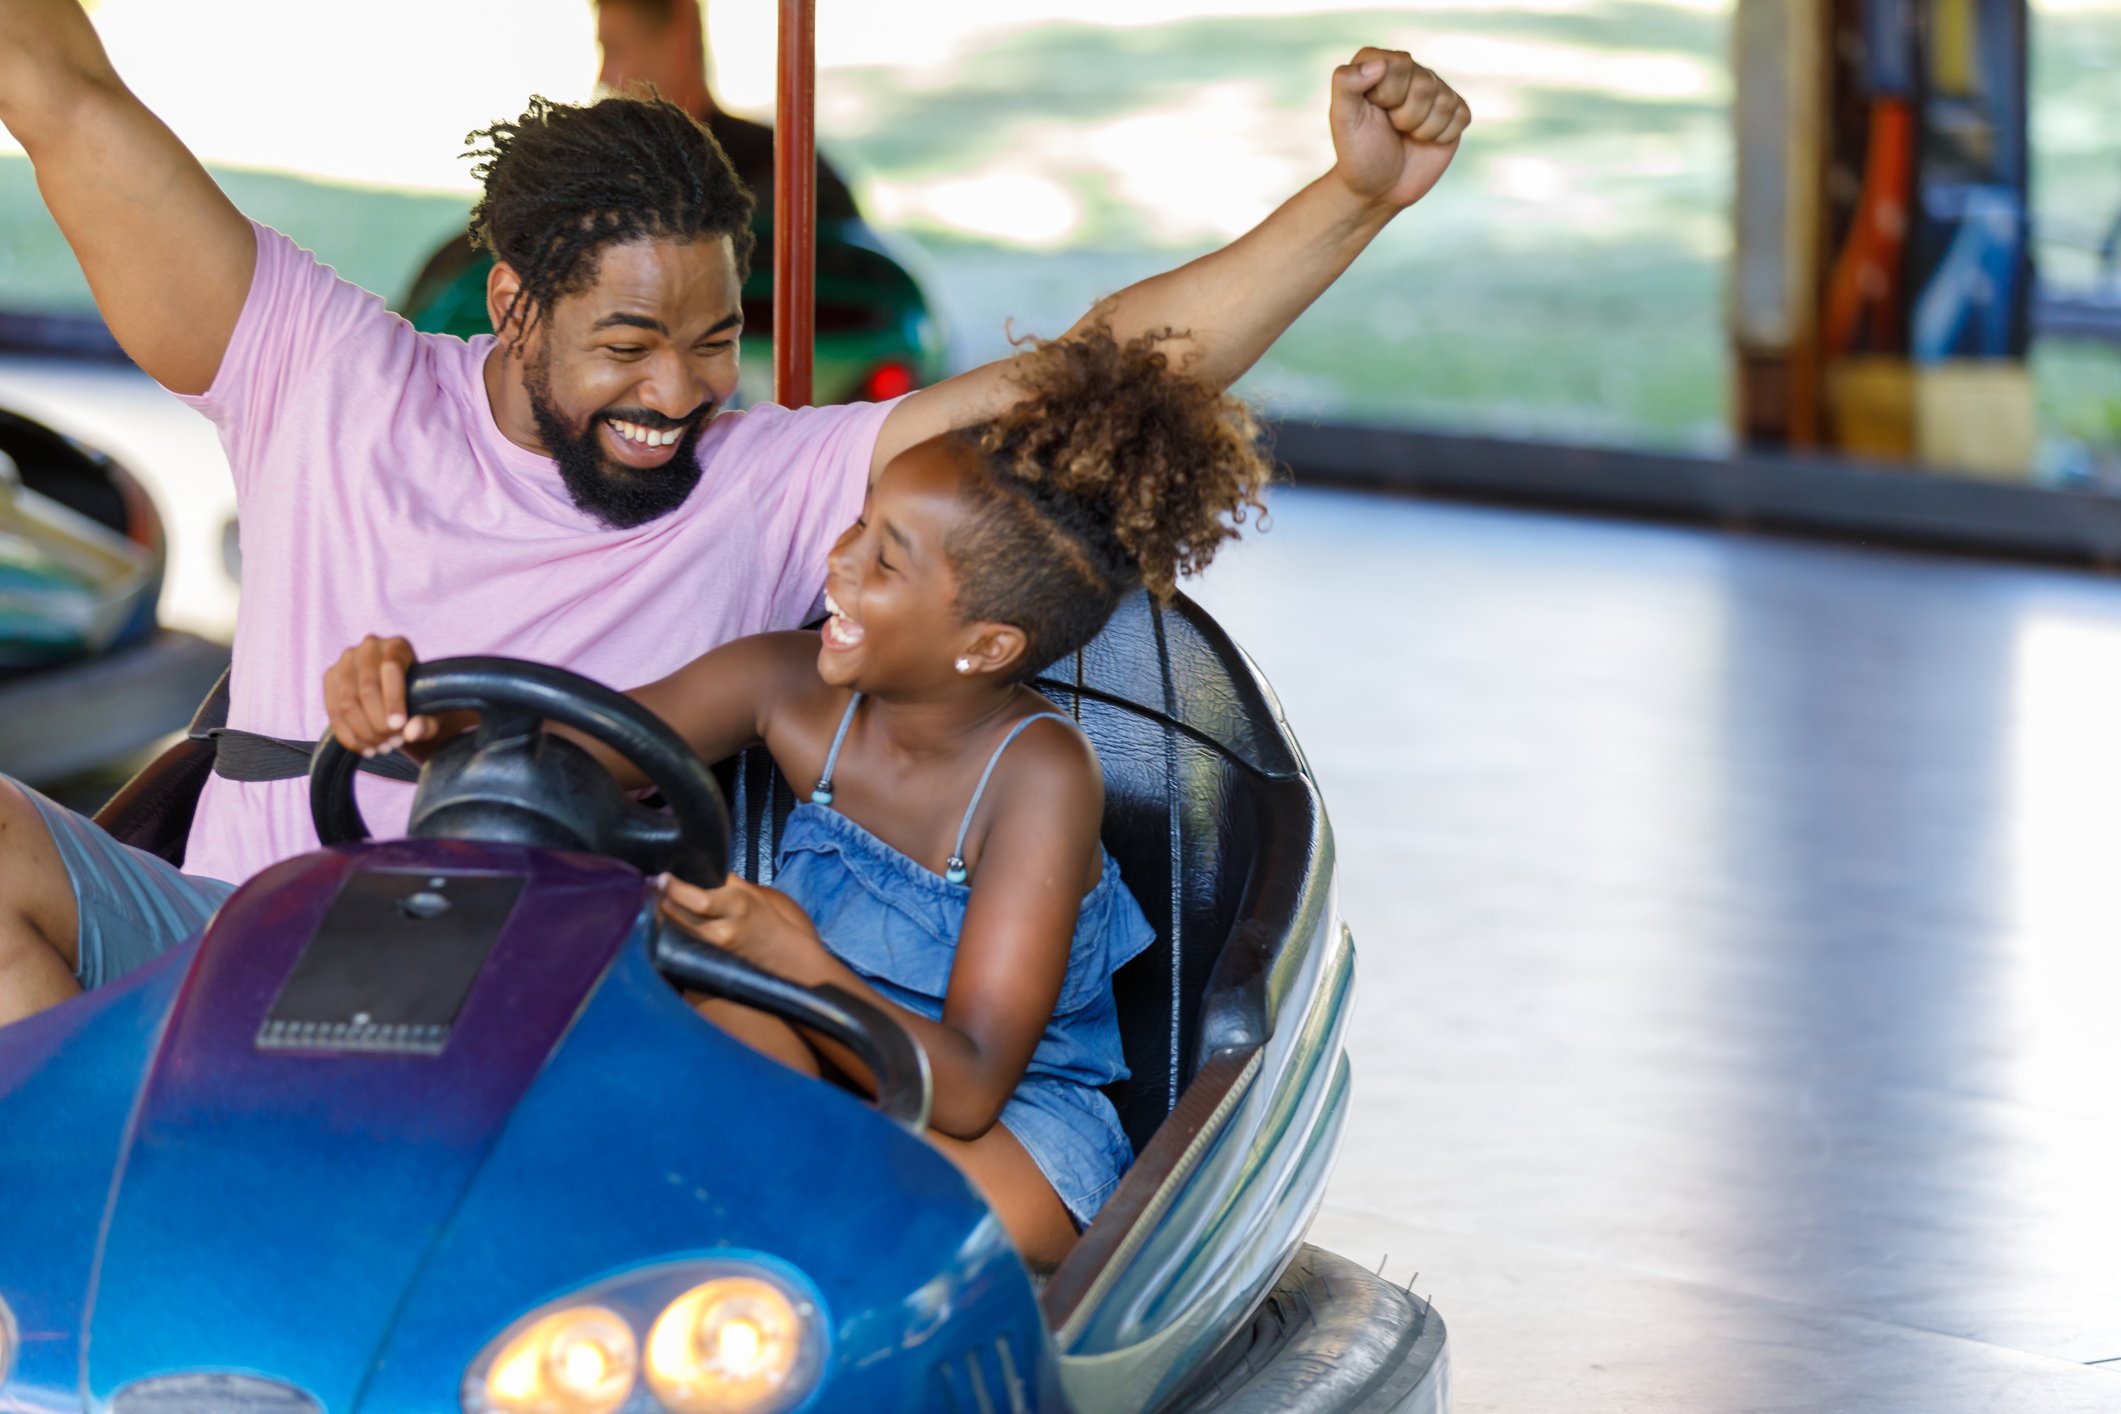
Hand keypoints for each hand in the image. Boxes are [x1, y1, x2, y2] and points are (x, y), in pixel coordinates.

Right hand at [322, 634, 437, 758]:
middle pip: (367, 688)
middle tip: (395, 743)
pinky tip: (367, 750)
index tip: (399, 727)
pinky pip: (333, 712)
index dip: (393, 700)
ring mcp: (346, 661)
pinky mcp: (331, 678)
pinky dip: (349, 736)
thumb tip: (413, 732)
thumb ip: (429, 722)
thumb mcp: (437, 713)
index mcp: (398, 645)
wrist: (405, 701)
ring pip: (347, 703)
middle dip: (379, 722)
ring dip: (364, 732)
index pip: (391, 668)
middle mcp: (369, 647)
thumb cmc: (427, 705)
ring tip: (384, 748)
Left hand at [660, 875, 827, 978]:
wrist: (777, 952)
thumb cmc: (762, 916)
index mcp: (736, 906)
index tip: (661, 877)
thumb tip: (691, 865)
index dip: (675, 889)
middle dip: (661, 897)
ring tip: (657, 894)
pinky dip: (671, 923)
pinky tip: (666, 912)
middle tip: (653, 882)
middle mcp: (722, 930)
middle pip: (679, 915)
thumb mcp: (748, 891)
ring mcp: (712, 946)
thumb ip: (720, 880)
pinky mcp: (705, 955)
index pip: (699, 900)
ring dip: (662, 910)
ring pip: (675, 927)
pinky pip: (680, 937)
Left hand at [1329, 48, 1470, 212]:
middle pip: (1425, 84)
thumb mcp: (1342, 120)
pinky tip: (1425, 141)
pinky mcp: (1454, 111)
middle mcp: (1409, 71)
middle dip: (1406, 116)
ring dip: (1422, 129)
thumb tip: (1380, 63)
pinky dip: (1442, 136)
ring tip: (1405, 135)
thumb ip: (1346, 84)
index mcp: (1378, 63)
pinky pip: (1461, 116)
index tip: (1374, 109)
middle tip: (1391, 127)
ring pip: (1444, 101)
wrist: (1378, 189)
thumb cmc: (1358, 152)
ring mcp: (1434, 90)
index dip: (1389, 94)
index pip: (1400, 64)